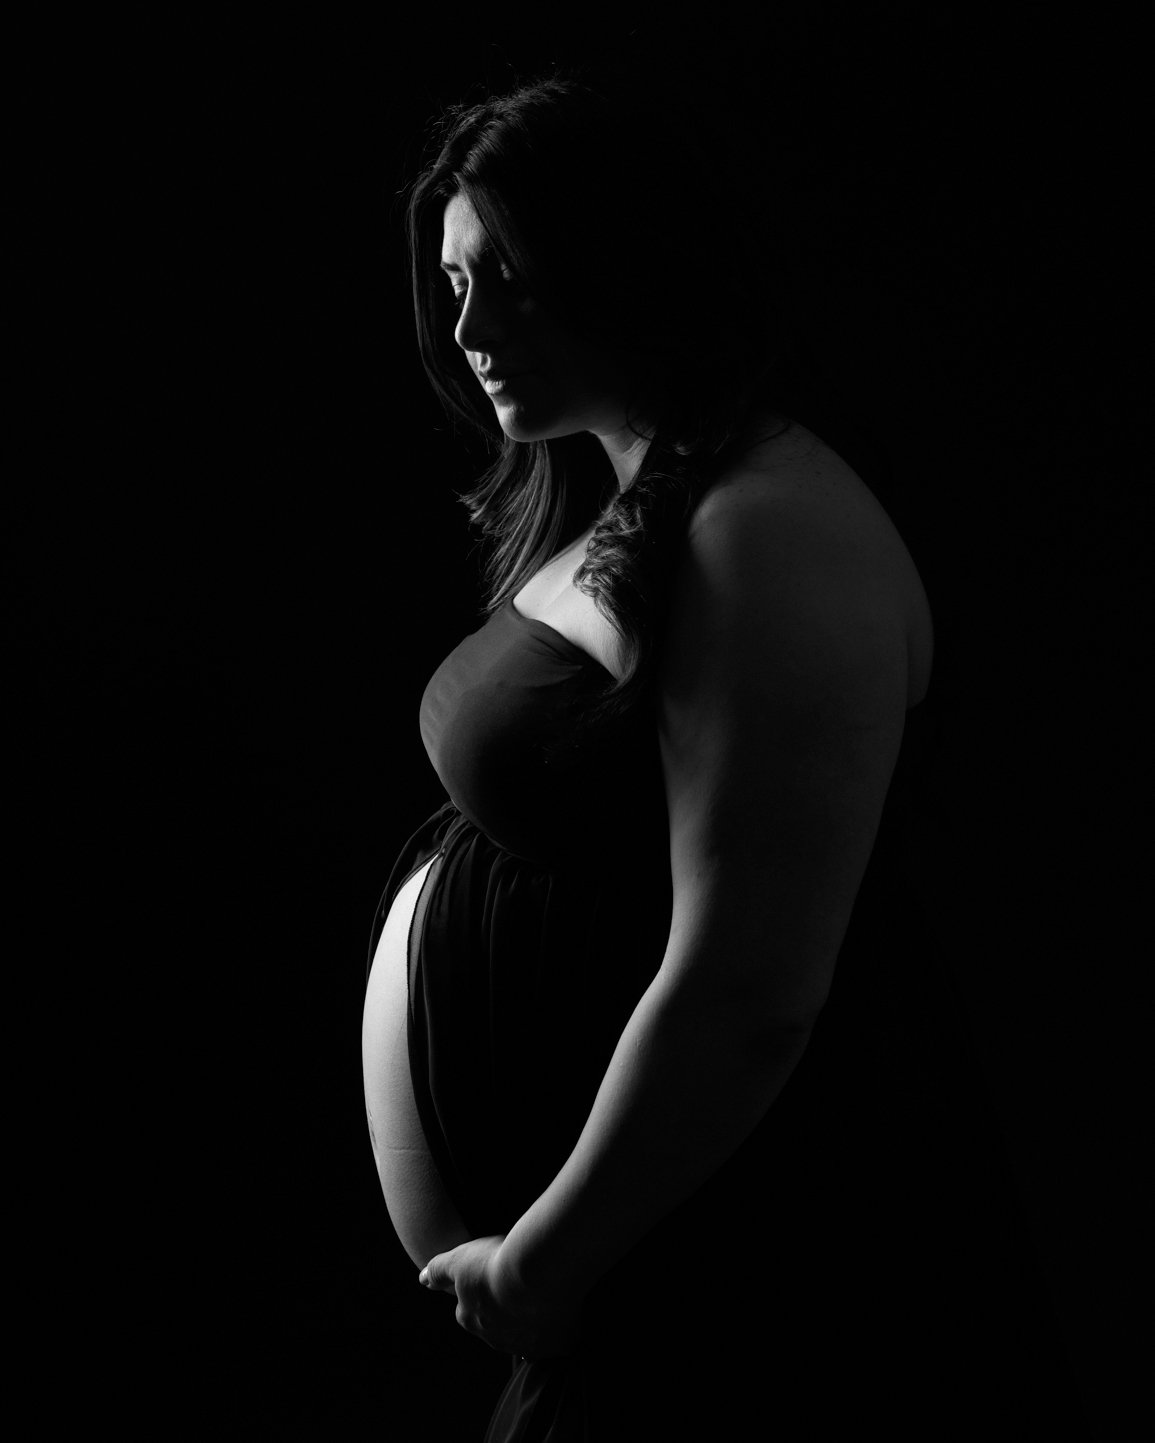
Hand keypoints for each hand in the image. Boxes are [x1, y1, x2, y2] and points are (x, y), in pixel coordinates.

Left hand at [419, 1235, 581, 1358]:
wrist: (535, 1273)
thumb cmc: (494, 1264)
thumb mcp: (458, 1259)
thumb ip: (438, 1270)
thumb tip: (422, 1278)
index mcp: (472, 1320)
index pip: (471, 1312)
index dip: (481, 1294)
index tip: (494, 1276)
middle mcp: (497, 1339)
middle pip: (499, 1327)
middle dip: (506, 1311)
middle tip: (520, 1284)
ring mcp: (529, 1345)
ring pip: (528, 1336)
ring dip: (532, 1321)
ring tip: (543, 1294)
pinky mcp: (557, 1344)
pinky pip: (559, 1340)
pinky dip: (561, 1329)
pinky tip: (566, 1309)